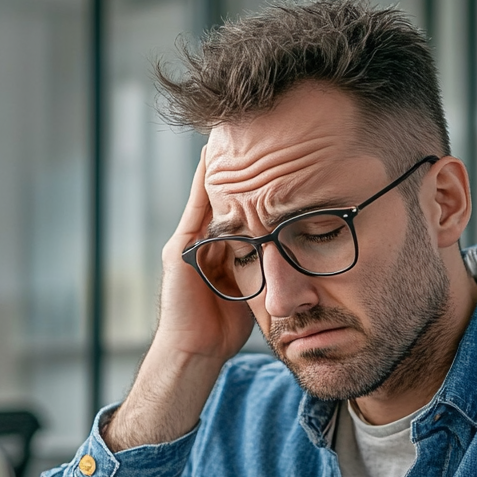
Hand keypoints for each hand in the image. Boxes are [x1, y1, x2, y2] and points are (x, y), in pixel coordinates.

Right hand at [104, 150, 253, 451]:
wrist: (194, 353)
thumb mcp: (251, 289)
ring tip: (233, 128)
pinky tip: (215, 155)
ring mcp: (187, 241)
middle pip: (221, 190)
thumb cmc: (223, 330)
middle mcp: (199, 239)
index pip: (235, 203)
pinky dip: (206, 180)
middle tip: (254, 124)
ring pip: (208, 191)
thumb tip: (296, 259)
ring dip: (220, 162)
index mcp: (216, 247)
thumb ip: (265, 268)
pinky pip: (197, 206)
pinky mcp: (181, 249)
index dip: (249, 177)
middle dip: (237, 160)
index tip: (269, 147)